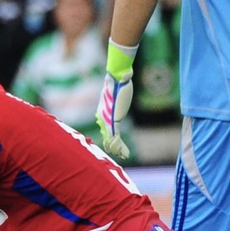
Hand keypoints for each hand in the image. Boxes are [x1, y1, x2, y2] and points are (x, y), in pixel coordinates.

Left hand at [96, 40, 135, 159]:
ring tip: (125, 156)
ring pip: (112, 140)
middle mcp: (104, 117)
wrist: (117, 77)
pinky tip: (125, 154)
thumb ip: (121, 85)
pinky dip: (121, 147)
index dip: (111, 139)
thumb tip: (126, 74)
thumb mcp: (120, 86)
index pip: (106, 129)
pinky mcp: (113, 120)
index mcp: (104, 112)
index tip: (116, 147)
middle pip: (108, 136)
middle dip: (115, 147)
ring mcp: (108, 120)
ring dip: (119, 149)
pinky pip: (115, 138)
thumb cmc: (120, 79)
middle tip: (122, 155)